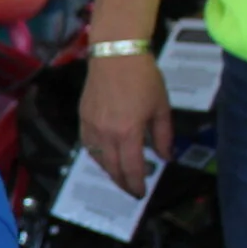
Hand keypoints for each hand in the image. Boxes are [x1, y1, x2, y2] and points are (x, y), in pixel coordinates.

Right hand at [78, 51, 173, 196]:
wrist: (116, 55)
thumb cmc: (144, 79)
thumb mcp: (161, 107)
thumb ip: (163, 136)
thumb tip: (164, 157)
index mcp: (128, 132)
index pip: (131, 168)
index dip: (136, 184)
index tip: (141, 193)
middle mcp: (106, 134)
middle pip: (112, 169)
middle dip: (122, 182)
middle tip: (131, 189)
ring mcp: (91, 127)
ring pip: (97, 159)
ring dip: (109, 171)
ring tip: (120, 174)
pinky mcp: (82, 119)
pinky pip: (88, 146)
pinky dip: (97, 156)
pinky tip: (106, 156)